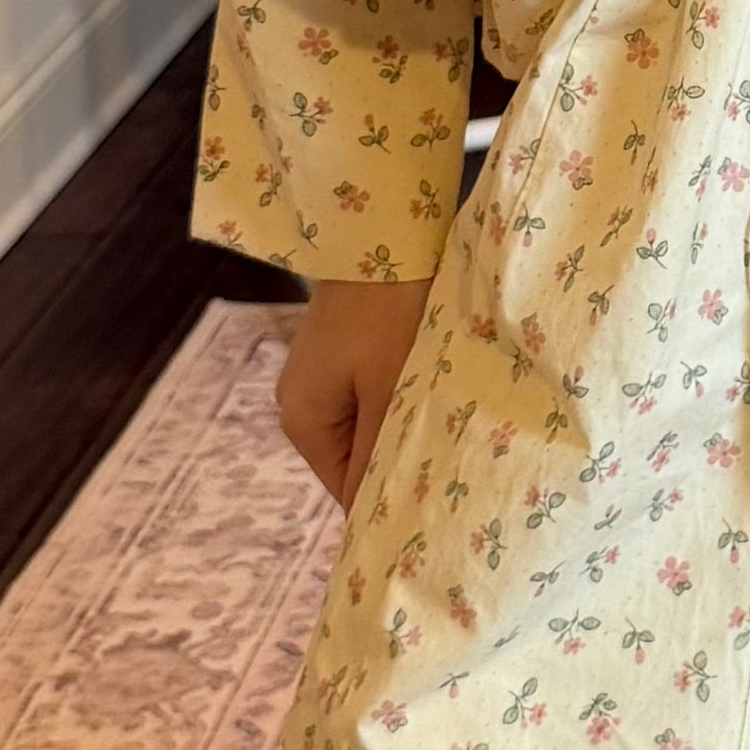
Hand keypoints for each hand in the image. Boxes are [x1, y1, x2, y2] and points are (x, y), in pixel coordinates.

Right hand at [275, 276, 430, 505]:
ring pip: (364, 427)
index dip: (387, 499)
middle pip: (353, 459)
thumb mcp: (387, 391)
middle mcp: (300, 405)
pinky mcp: (338, 354)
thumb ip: (379, 453)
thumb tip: (371, 514)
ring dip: (398, 429)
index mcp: (303, 422)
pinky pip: (366, 397)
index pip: (346, 490)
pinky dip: (393, 401)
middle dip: (396, 462)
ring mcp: (317, 378)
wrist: (378, 235)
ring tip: (444, 435)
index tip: (433, 506)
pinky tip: (426, 396)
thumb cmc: (387, 314)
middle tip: (449, 471)